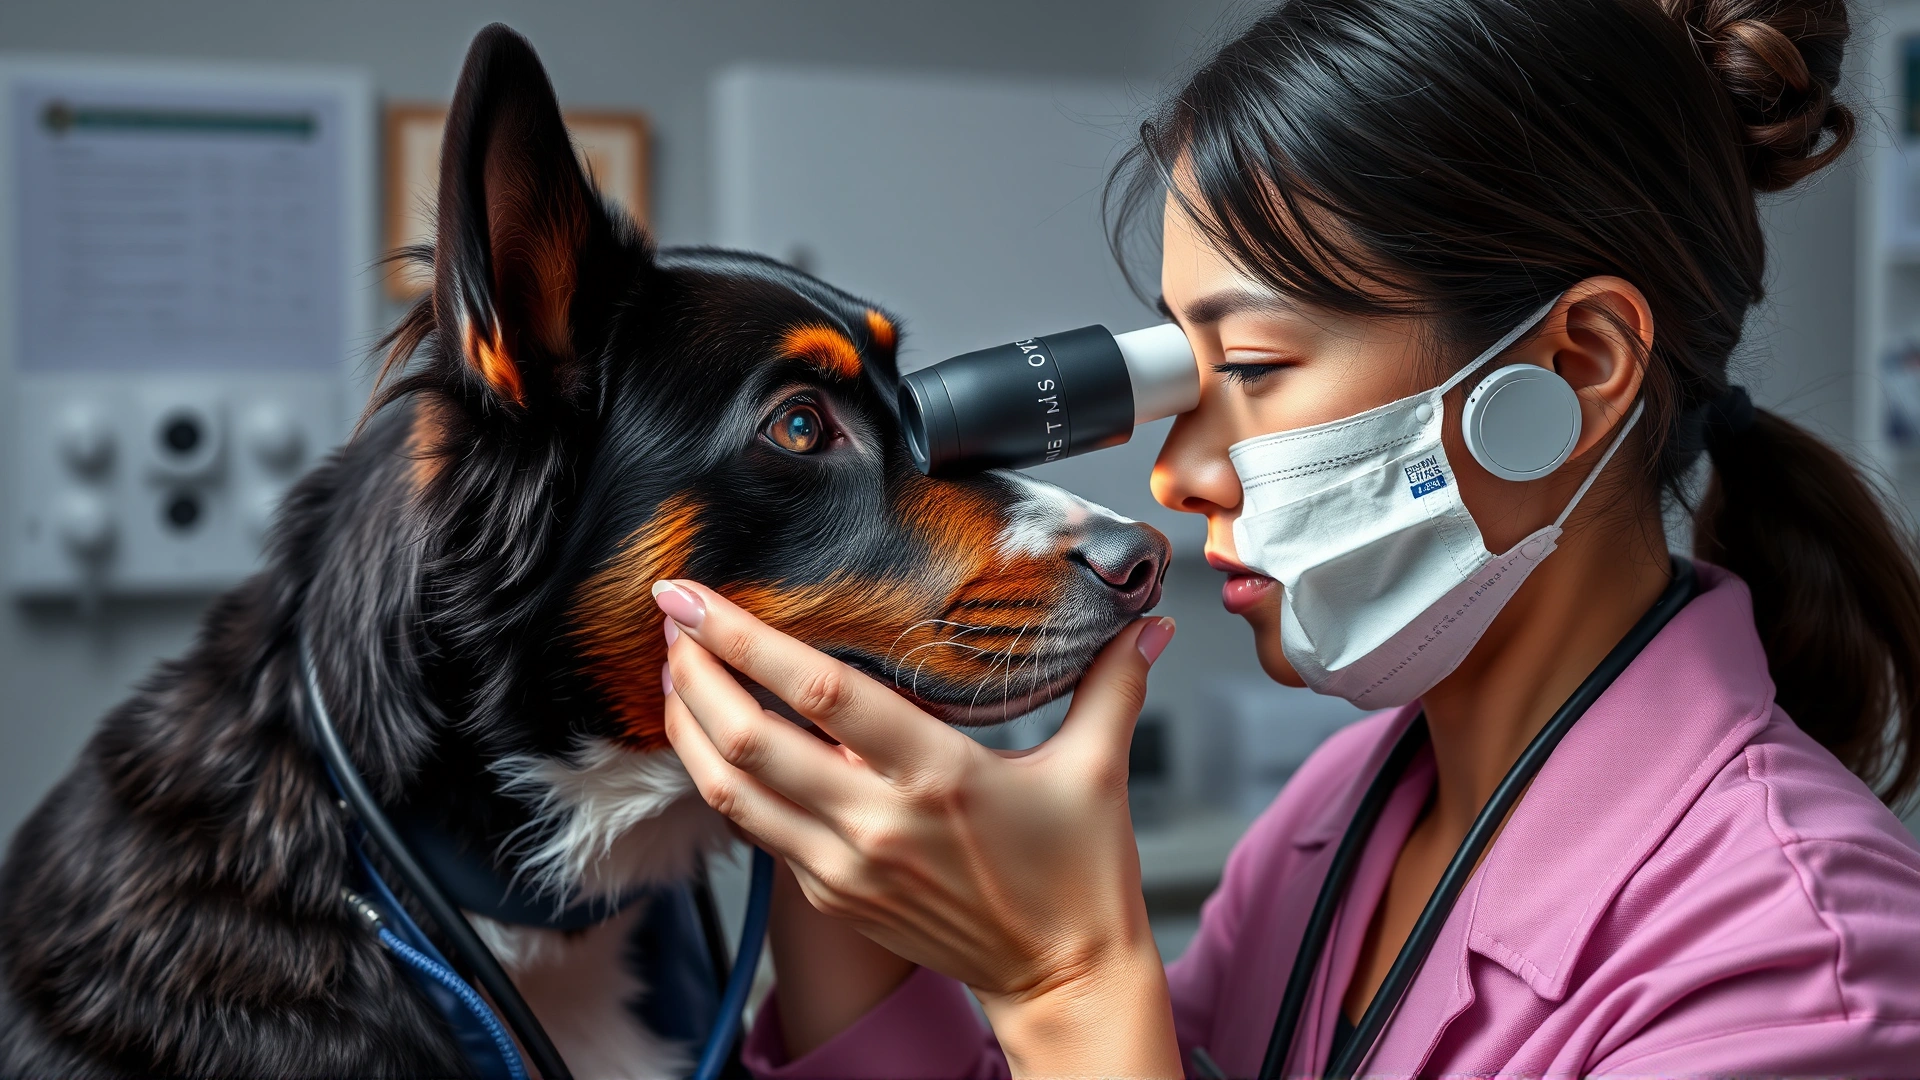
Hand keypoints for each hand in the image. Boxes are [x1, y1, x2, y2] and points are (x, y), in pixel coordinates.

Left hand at [654, 578, 1180, 1076]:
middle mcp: (878, 821)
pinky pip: (754, 831)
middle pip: (750, 740)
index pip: (820, 692)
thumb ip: (1113, 682)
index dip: (747, 639)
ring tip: (674, 671)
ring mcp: (845, 867)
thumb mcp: (1099, 768)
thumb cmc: (1077, 874)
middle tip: (670, 617)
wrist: (1062, 978)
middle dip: (694, 672)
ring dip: (688, 728)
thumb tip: (1146, 618)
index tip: (699, 596)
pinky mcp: (832, 895)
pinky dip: (720, 779)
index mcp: (939, 774)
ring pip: (730, 793)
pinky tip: (714, 740)